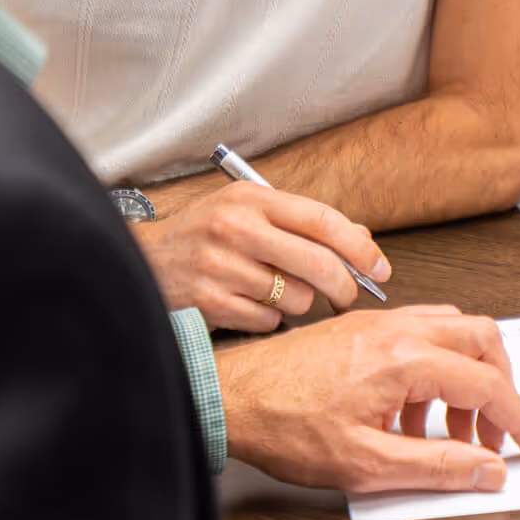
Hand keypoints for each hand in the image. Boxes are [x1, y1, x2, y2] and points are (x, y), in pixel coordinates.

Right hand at [132, 181, 389, 331]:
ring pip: (296, 298)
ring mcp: (222, 266)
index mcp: (251, 199)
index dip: (359, 247)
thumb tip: (361, 241)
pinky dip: (267, 318)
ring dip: (296, 302)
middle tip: (347, 296)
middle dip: (344, 287)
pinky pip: (268, 320)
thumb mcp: (247, 211)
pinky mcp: (211, 302)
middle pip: (318, 264)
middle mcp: (237, 229)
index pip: (323, 220)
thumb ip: (300, 222)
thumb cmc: (203, 235)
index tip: (379, 267)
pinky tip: (245, 303)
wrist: (140, 261)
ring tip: (270, 290)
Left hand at [215, 305, 519, 492]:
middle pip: (483, 340)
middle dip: (501, 388)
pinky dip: (438, 366)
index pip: (486, 385)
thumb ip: (437, 466)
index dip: (518, 420)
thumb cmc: (284, 425)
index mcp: (404, 360)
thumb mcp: (366, 464)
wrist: (230, 397)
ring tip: (448, 430)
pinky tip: (413, 412)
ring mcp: (380, 322)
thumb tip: (488, 469)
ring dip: (468, 376)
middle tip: (494, 435)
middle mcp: (398, 329)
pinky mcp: (363, 326)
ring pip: (455, 329)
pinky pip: (423, 331)